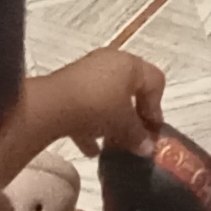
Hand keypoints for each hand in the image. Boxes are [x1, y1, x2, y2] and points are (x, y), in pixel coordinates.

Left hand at [32, 48, 166, 158]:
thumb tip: (147, 148)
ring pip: (108, 97)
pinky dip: (91, 124)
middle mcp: (111, 62)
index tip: (151, 131)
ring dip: (113, 121)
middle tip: (135, 138)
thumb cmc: (99, 107)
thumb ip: (138, 136)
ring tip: (113, 144)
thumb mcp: (124, 125)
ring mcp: (87, 72)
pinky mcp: (69, 86)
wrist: (53, 105)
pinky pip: (87, 105)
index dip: (156, 108)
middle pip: (131, 89)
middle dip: (134, 116)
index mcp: (130, 64)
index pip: (155, 81)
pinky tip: (91, 149)